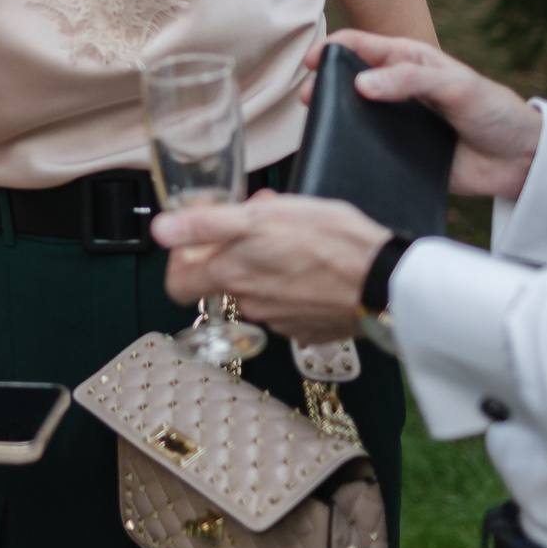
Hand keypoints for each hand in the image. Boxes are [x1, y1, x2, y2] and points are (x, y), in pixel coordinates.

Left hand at [152, 190, 392, 344]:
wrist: (384, 281)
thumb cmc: (329, 242)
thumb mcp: (261, 218)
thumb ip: (205, 225)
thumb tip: (162, 229)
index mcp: (233, 276)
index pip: (179, 285)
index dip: (183, 261)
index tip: (200, 241)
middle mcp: (251, 306)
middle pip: (223, 282)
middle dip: (236, 253)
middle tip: (264, 228)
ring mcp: (282, 322)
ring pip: (259, 292)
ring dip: (268, 268)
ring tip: (298, 244)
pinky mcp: (310, 329)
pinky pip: (290, 307)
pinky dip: (295, 287)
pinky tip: (316, 269)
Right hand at [308, 29, 541, 197]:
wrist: (520, 160)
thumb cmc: (493, 110)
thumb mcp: (456, 86)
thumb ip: (411, 80)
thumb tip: (361, 84)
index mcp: (406, 61)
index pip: (359, 46)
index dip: (331, 50)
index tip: (312, 63)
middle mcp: (395, 90)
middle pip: (347, 81)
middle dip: (323, 87)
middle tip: (311, 101)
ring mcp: (394, 122)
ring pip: (353, 117)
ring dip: (335, 120)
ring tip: (318, 129)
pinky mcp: (398, 154)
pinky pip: (368, 152)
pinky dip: (352, 151)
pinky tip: (341, 156)